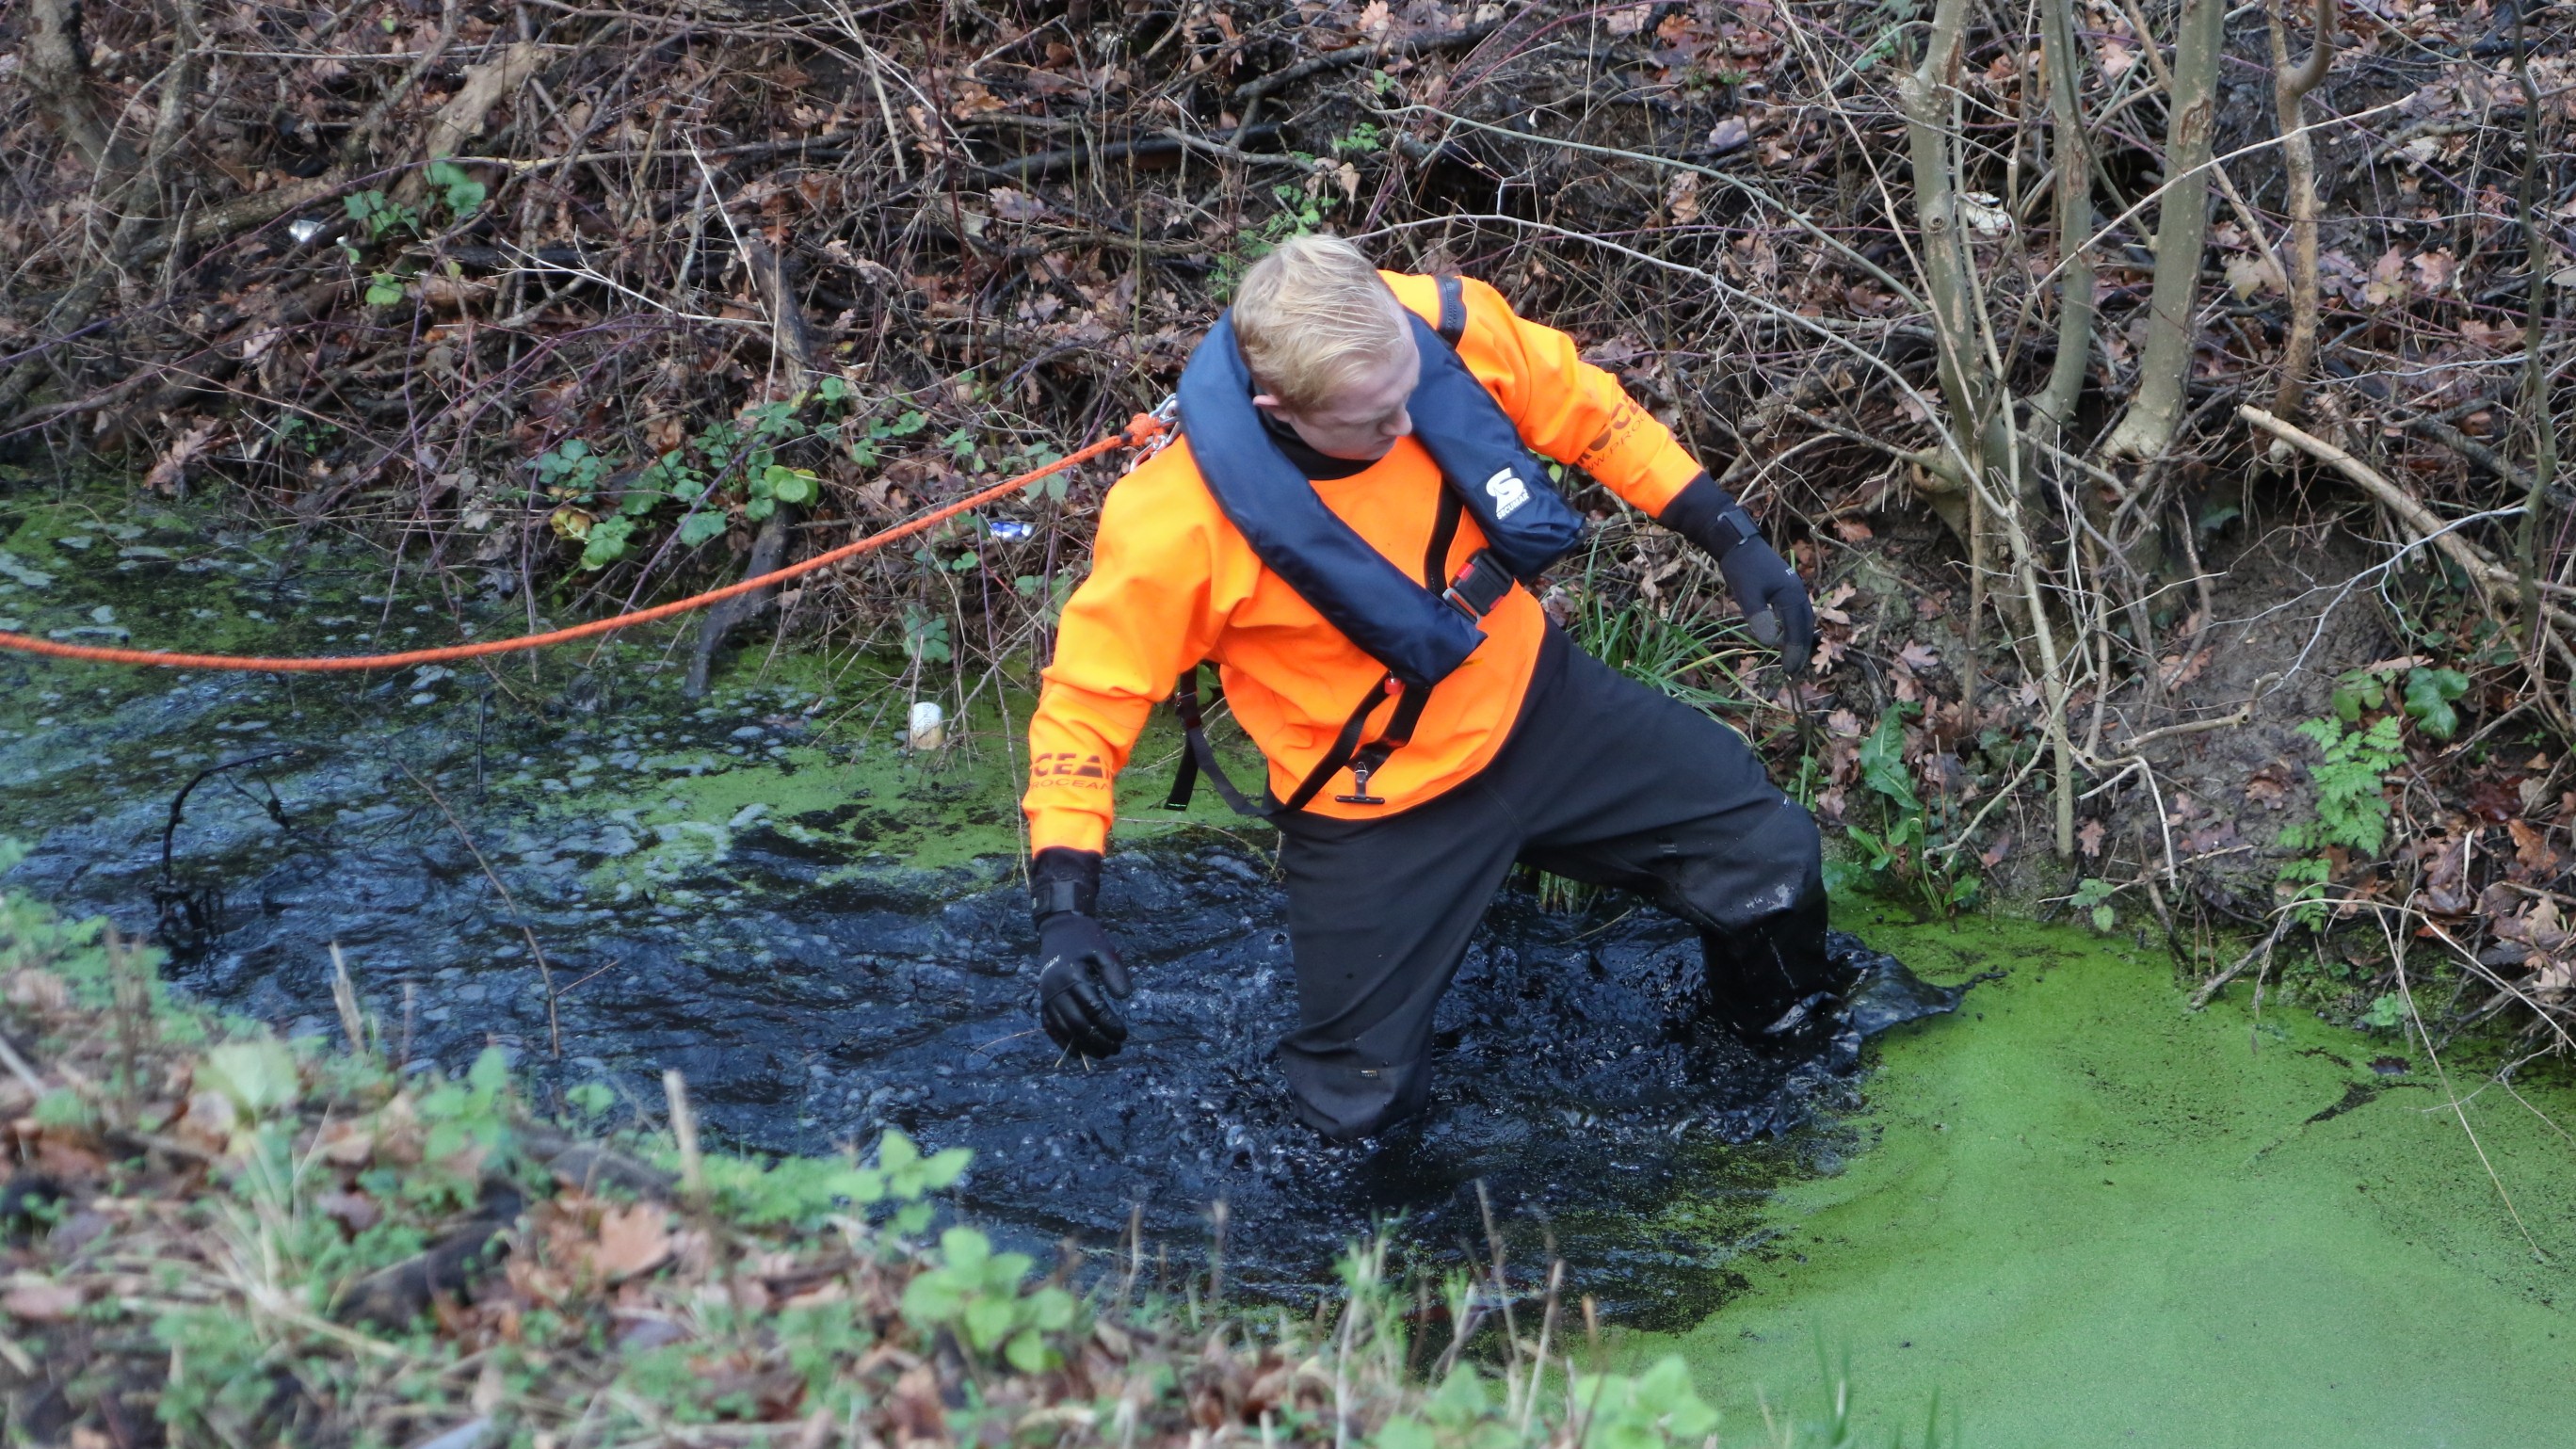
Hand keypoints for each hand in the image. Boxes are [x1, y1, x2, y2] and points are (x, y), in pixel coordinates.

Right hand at [1036, 909, 1130, 1056]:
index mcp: (1072, 976)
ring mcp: (1046, 998)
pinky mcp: (1043, 1002)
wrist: (1058, 930)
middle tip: (1116, 1047)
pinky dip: (1063, 1043)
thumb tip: (1123, 998)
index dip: (1109, 1024)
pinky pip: (1051, 1028)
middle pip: (1077, 1024)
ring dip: (1083, 1045)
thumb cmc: (1085, 939)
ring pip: (1064, 1030)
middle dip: (1098, 1039)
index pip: (1093, 1008)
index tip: (1123, 1034)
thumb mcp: (1104, 950)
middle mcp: (1055, 990)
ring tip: (1103, 1052)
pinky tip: (1078, 1053)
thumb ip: (1114, 973)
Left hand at [1716, 534, 1816, 677]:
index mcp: (1792, 595)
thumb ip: (1759, 617)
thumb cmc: (1742, 567)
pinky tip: (1782, 636)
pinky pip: (1793, 612)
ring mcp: (1792, 588)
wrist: (1738, 542)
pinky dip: (1792, 627)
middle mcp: (1798, 592)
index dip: (1794, 652)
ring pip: (1801, 619)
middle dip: (1800, 649)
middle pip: (1805, 626)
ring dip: (1797, 638)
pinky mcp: (1784, 587)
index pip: (1797, 631)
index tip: (1789, 671)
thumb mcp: (1747, 594)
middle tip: (1793, 670)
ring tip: (1790, 656)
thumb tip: (1769, 643)